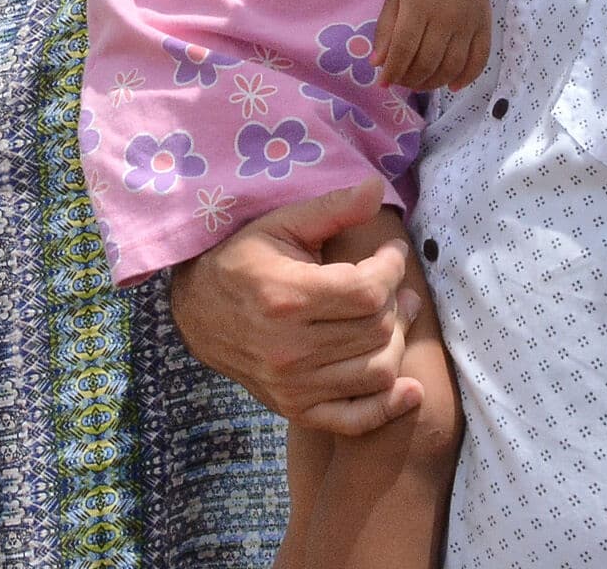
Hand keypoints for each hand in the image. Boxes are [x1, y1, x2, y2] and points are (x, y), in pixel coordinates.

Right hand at [166, 178, 425, 433]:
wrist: (197, 312)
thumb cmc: (242, 260)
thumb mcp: (280, 225)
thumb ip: (331, 209)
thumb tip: (378, 187)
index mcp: (287, 296)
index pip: (368, 291)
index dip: (392, 268)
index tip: (392, 253)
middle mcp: (290, 348)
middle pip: (377, 329)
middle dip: (395, 301)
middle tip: (394, 284)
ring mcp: (293, 385)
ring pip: (376, 370)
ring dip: (396, 341)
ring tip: (392, 317)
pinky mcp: (295, 408)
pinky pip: (355, 419)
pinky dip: (388, 407)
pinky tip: (409, 388)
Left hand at [371, 0, 491, 90]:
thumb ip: (385, 28)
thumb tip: (377, 63)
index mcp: (418, 7)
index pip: (404, 48)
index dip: (393, 70)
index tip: (383, 83)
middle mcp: (445, 17)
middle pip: (428, 61)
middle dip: (411, 79)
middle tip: (402, 83)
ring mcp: (468, 23)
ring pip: (452, 66)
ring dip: (434, 83)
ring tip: (421, 84)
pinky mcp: (484, 26)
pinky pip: (479, 59)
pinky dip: (467, 78)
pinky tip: (452, 87)